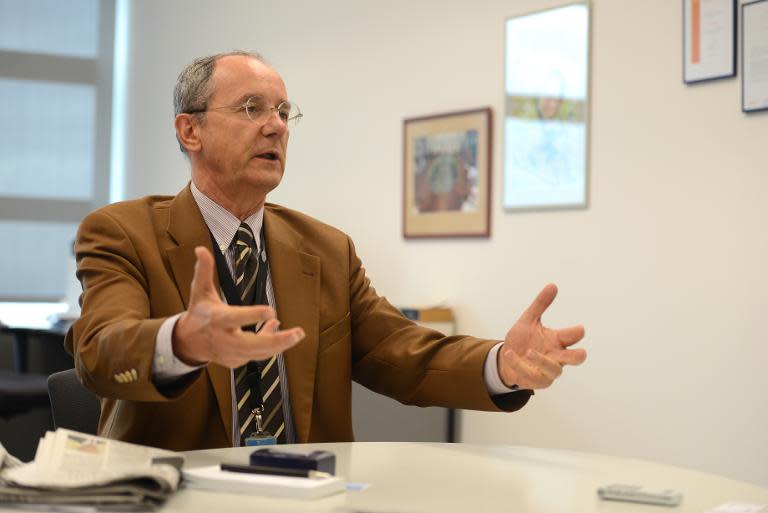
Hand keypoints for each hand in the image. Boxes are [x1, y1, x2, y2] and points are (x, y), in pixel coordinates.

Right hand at [172, 246, 304, 367]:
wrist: (188, 342)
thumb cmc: (199, 312)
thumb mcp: (199, 291)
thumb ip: (204, 270)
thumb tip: (201, 249)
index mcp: (217, 320)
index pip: (237, 318)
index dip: (254, 316)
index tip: (271, 311)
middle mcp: (226, 339)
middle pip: (254, 344)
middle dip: (278, 340)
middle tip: (298, 333)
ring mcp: (232, 353)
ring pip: (260, 353)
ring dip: (281, 343)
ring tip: (298, 334)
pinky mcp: (237, 361)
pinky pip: (258, 354)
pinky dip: (270, 344)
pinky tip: (277, 330)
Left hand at [498, 284, 585, 389]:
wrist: (505, 359)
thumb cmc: (522, 340)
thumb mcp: (528, 320)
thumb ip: (540, 304)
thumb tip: (553, 285)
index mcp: (558, 340)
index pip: (574, 336)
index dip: (577, 333)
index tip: (578, 330)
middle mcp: (557, 356)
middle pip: (576, 359)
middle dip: (578, 356)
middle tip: (581, 353)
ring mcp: (548, 371)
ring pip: (553, 370)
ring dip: (542, 361)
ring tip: (529, 351)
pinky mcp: (536, 381)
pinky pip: (530, 375)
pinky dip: (519, 364)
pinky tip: (510, 353)